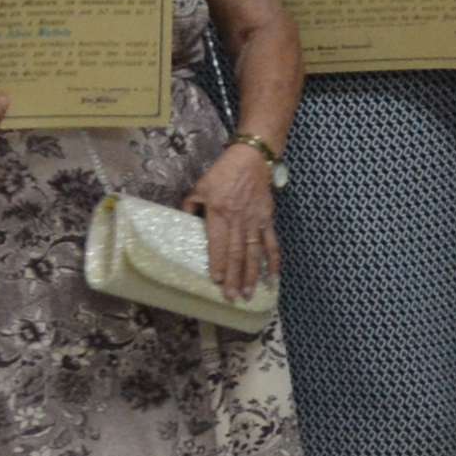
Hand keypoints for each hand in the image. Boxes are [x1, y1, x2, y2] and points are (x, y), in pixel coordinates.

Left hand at [190, 141, 282, 298]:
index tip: (218, 281)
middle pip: (237, 252)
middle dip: (234, 276)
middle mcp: (238, 219)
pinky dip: (272, 260)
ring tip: (249, 292)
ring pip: (254, 252)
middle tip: (232, 296)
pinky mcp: (267, 219)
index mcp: (219, 212)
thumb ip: (190, 207)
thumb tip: (183, 224)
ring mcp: (255, 221)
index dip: (218, 262)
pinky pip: (271, 242)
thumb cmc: (222, 173)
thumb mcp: (199, 187)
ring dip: (252, 274)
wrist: (252, 159)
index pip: (218, 242)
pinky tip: (272, 277)